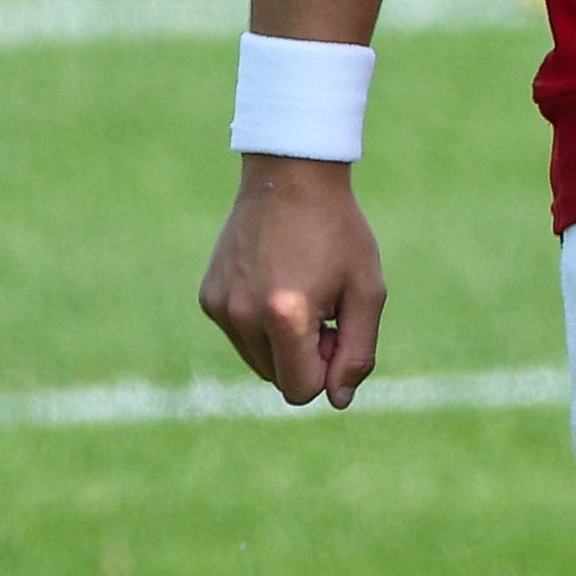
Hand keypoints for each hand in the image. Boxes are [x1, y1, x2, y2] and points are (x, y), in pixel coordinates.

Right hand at [199, 155, 386, 406]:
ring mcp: (219, 306)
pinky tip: (274, 278)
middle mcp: (243, 316)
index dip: (327, 369)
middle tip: (323, 305)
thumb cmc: (337, 231)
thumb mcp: (367, 290)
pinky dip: (259, 322)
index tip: (337, 328)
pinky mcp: (208, 296)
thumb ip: (358, 353)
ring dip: (281, 342)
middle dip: (304, 356)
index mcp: (284, 316)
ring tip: (299, 290)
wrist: (292, 175)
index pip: (301, 391)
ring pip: (257, 361)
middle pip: (278, 379)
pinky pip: (239, 334)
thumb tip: (337, 400)